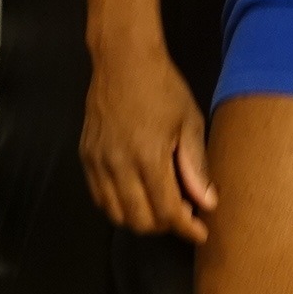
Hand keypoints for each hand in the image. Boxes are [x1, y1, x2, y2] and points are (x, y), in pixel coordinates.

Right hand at [80, 42, 219, 242]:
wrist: (123, 60)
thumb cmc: (163, 87)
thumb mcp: (189, 123)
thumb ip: (195, 167)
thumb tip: (206, 204)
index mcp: (148, 156)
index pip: (167, 210)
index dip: (186, 228)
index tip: (199, 233)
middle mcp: (119, 164)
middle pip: (139, 220)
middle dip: (165, 226)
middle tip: (183, 216)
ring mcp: (98, 162)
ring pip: (116, 214)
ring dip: (141, 219)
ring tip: (161, 208)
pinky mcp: (86, 156)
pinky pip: (99, 197)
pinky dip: (119, 206)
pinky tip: (136, 195)